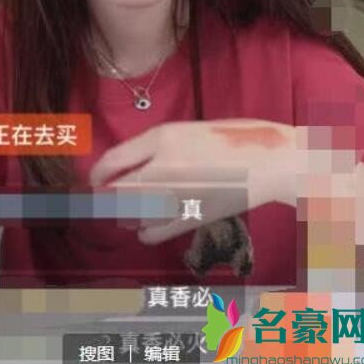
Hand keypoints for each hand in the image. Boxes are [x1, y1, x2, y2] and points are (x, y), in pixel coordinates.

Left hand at [89, 119, 299, 244]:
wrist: (270, 161)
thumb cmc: (230, 138)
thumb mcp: (186, 131)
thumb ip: (153, 147)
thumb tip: (122, 168)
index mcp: (163, 138)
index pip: (112, 161)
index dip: (96, 174)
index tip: (93, 180)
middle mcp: (163, 167)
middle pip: (117, 192)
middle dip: (107, 198)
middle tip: (104, 199)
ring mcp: (177, 195)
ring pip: (132, 214)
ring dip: (124, 216)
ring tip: (125, 215)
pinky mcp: (191, 218)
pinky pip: (154, 233)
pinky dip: (145, 232)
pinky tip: (145, 229)